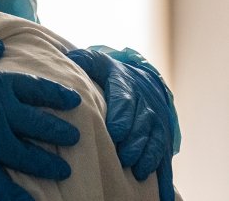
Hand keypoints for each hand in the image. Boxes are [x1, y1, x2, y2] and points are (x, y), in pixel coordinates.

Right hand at [0, 38, 80, 200]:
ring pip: (29, 156)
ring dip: (49, 164)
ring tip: (62, 170)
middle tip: (74, 138)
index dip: (56, 96)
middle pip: (39, 125)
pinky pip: (4, 184)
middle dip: (60, 133)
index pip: (34, 89)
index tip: (73, 102)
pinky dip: (20, 196)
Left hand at [67, 49, 174, 200]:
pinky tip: (148, 176)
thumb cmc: (109, 74)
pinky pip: (162, 149)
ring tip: (134, 168)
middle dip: (133, 141)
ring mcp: (155, 119)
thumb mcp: (97, 62)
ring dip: (145, 154)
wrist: (139, 78)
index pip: (125, 101)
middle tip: (122, 156)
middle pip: (140, 123)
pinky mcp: (161, 133)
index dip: (122, 117)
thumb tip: (71, 57)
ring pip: (153, 137)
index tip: (115, 132)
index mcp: (125, 85)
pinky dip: (157, 163)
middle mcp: (144, 102)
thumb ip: (85, 60)